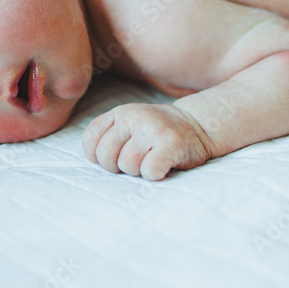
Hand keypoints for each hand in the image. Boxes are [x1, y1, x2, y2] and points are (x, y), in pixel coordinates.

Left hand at [82, 103, 217, 180]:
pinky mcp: (171, 144)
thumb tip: (94, 161)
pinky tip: (163, 166)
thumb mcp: (130, 125)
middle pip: (106, 156)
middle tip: (136, 162)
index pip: (90, 140)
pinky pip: (149, 171)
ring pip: (127, 165)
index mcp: (121, 113)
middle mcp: (134, 117)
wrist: (198, 126)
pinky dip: (155, 174)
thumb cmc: (158, 134)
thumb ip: (109, 136)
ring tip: (151, 161)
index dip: (97, 157)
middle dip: (118, 167)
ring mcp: (153, 129)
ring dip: (138, 171)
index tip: (115, 157)